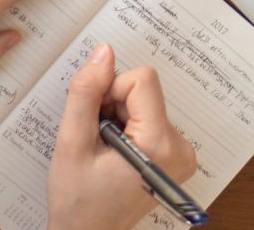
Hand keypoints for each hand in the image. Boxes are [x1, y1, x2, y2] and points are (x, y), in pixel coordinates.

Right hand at [49, 44, 197, 229]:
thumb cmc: (78, 201)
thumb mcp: (72, 143)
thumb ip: (86, 93)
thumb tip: (103, 53)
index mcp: (160, 145)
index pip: (142, 80)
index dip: (110, 91)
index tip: (95, 119)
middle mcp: (180, 148)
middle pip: (144, 91)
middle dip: (113, 106)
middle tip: (96, 140)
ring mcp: (181, 153)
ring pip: (144, 102)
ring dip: (118, 117)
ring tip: (103, 150)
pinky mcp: (175, 155)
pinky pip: (149, 118)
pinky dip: (127, 127)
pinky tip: (114, 153)